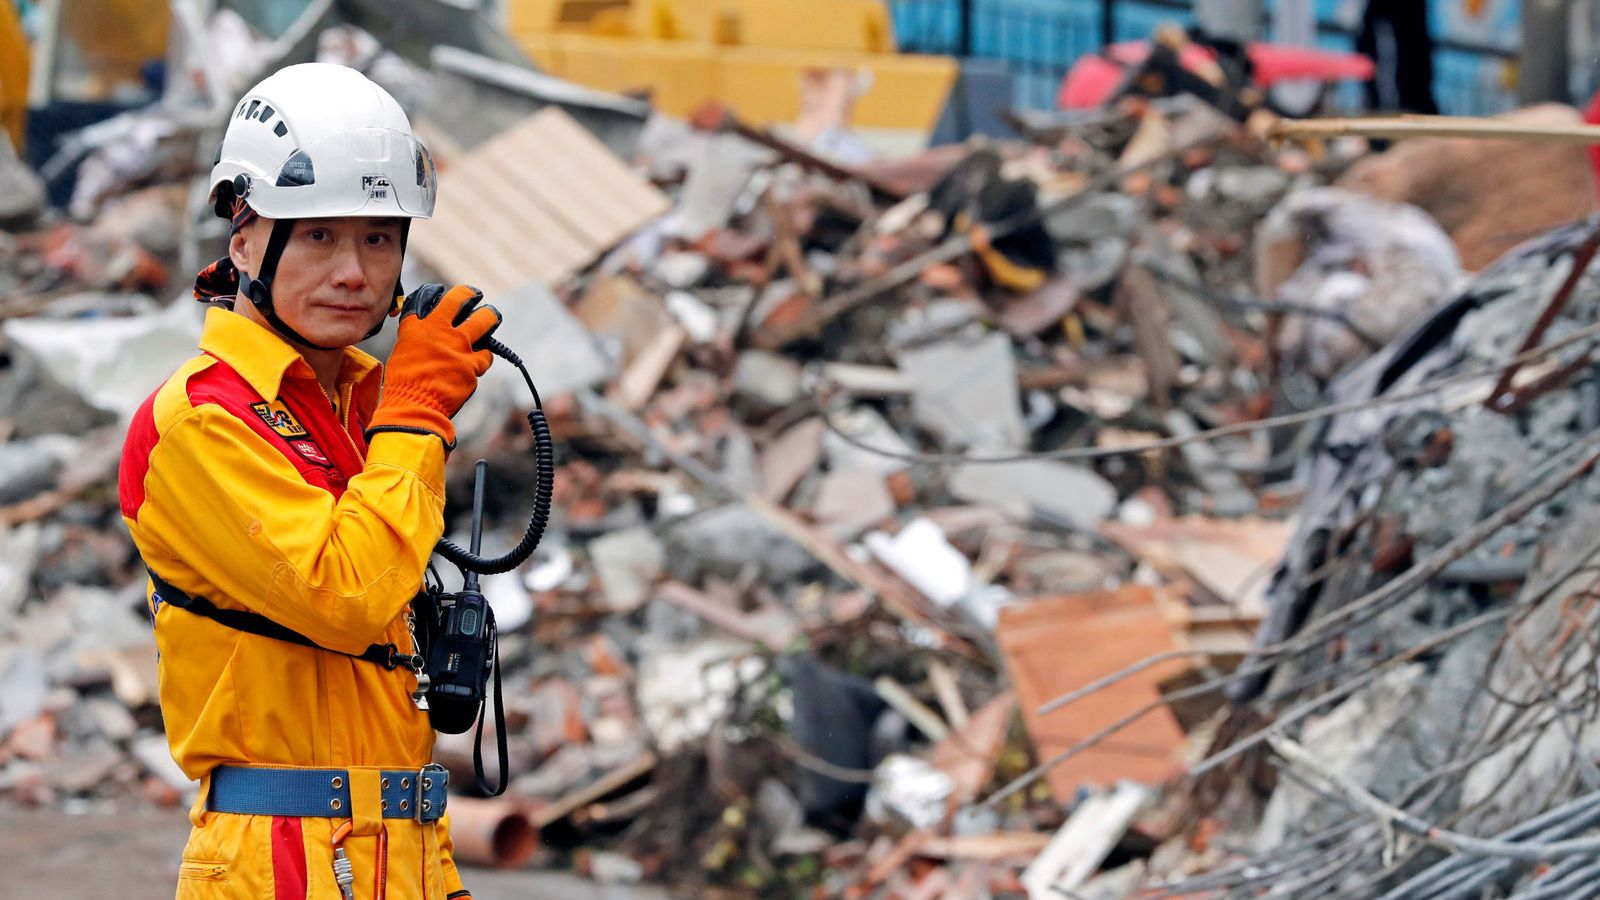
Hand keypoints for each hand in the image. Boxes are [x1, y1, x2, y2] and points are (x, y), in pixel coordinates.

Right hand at [366, 284, 500, 449]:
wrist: (414, 407)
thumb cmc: (403, 382)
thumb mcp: (403, 350)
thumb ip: (418, 335)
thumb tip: (430, 330)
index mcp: (418, 324)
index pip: (435, 295)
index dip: (450, 294)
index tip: (458, 294)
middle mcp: (440, 330)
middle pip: (464, 298)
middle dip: (473, 295)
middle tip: (477, 298)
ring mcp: (460, 346)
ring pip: (486, 320)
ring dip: (490, 317)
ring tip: (491, 318)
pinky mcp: (473, 365)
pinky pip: (486, 356)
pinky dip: (483, 358)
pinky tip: (478, 361)